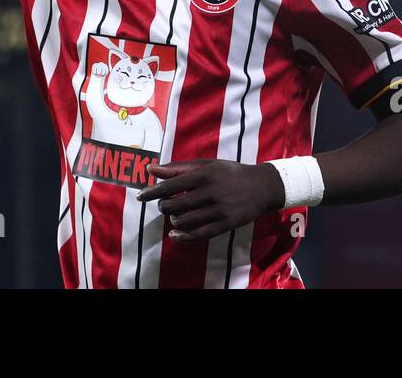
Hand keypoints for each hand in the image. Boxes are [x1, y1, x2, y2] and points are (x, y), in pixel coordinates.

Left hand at [137, 159, 285, 241]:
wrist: (262, 186)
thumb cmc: (229, 173)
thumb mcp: (206, 165)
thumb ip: (177, 168)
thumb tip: (151, 169)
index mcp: (203, 174)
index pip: (170, 186)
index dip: (152, 193)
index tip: (140, 197)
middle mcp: (210, 192)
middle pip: (174, 205)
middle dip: (163, 207)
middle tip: (165, 205)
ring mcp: (218, 210)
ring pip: (184, 221)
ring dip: (173, 221)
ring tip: (174, 216)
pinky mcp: (226, 224)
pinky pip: (199, 234)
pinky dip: (183, 237)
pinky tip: (175, 235)